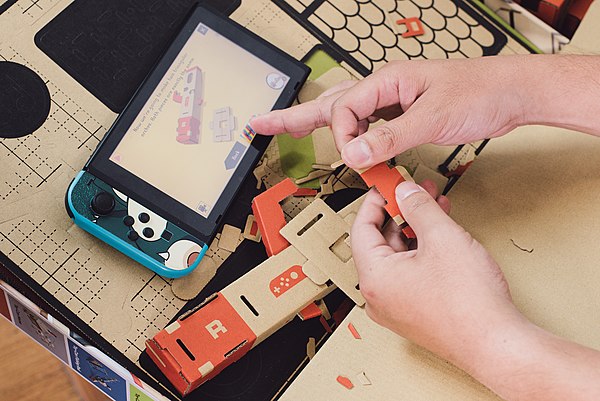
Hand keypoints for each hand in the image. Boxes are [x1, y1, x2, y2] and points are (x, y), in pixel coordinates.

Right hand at [251, 56, 529, 168]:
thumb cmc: (479, 94)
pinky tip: (345, 140)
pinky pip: (365, 122)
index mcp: (387, 81)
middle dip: (293, 115)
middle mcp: (384, 87)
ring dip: (315, 121)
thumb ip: (391, 138)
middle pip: (328, 101)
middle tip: (262, 124)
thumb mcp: (433, 118)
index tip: (355, 158)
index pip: (344, 109)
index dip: (344, 136)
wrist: (510, 93)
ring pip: (344, 110)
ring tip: (290, 129)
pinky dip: (348, 132)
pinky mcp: (403, 113)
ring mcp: (392, 100)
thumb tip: (354, 154)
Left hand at [352, 180, 523, 364]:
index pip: (362, 228)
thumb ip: (419, 207)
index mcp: (374, 278)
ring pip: (399, 257)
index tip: (388, 184)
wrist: (497, 345)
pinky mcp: (416, 312)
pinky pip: (410, 274)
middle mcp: (379, 296)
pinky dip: (423, 252)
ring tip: (436, 206)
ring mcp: (397, 307)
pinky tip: (442, 234)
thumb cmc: (469, 304)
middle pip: (381, 242)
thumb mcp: (442, 237)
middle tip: (417, 191)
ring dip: (416, 229)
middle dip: (402, 212)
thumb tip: (405, 193)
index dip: (376, 200)